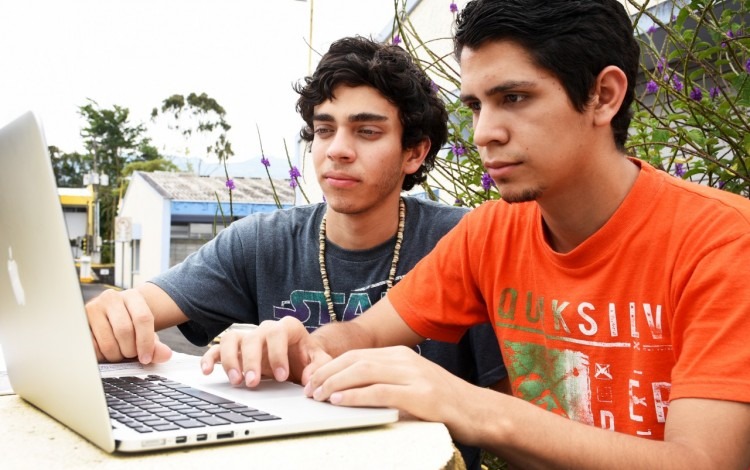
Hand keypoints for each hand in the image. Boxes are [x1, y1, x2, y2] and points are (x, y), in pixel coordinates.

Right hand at [85, 288, 171, 363]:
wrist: (112, 317)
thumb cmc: (131, 326)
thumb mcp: (146, 333)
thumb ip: (157, 346)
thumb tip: (166, 355)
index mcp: (132, 296)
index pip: (142, 318)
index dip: (146, 342)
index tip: (146, 358)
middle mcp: (111, 297)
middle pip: (124, 331)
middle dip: (130, 350)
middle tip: (131, 355)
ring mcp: (92, 308)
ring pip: (107, 342)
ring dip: (116, 356)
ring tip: (119, 353)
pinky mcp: (80, 323)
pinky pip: (92, 348)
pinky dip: (101, 356)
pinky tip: (106, 352)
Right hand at [200, 316, 332, 386]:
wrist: (299, 355)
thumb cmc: (307, 356)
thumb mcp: (318, 359)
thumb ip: (318, 366)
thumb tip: (310, 379)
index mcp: (287, 328)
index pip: (278, 334)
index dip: (278, 354)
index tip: (281, 376)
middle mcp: (265, 329)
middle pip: (253, 338)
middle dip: (252, 361)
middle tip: (253, 383)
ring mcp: (248, 338)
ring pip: (232, 339)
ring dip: (231, 360)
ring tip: (236, 381)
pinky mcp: (235, 348)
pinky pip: (217, 348)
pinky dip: (210, 358)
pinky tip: (207, 371)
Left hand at [304, 345, 478, 440]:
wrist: (477, 411)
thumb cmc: (442, 402)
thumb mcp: (411, 383)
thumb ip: (386, 380)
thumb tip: (350, 387)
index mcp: (400, 355)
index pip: (356, 354)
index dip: (331, 365)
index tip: (313, 378)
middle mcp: (405, 360)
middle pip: (355, 360)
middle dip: (327, 372)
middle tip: (308, 388)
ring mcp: (414, 376)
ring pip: (364, 372)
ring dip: (335, 382)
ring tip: (318, 394)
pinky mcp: (420, 395)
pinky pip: (380, 392)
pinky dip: (356, 395)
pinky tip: (340, 400)